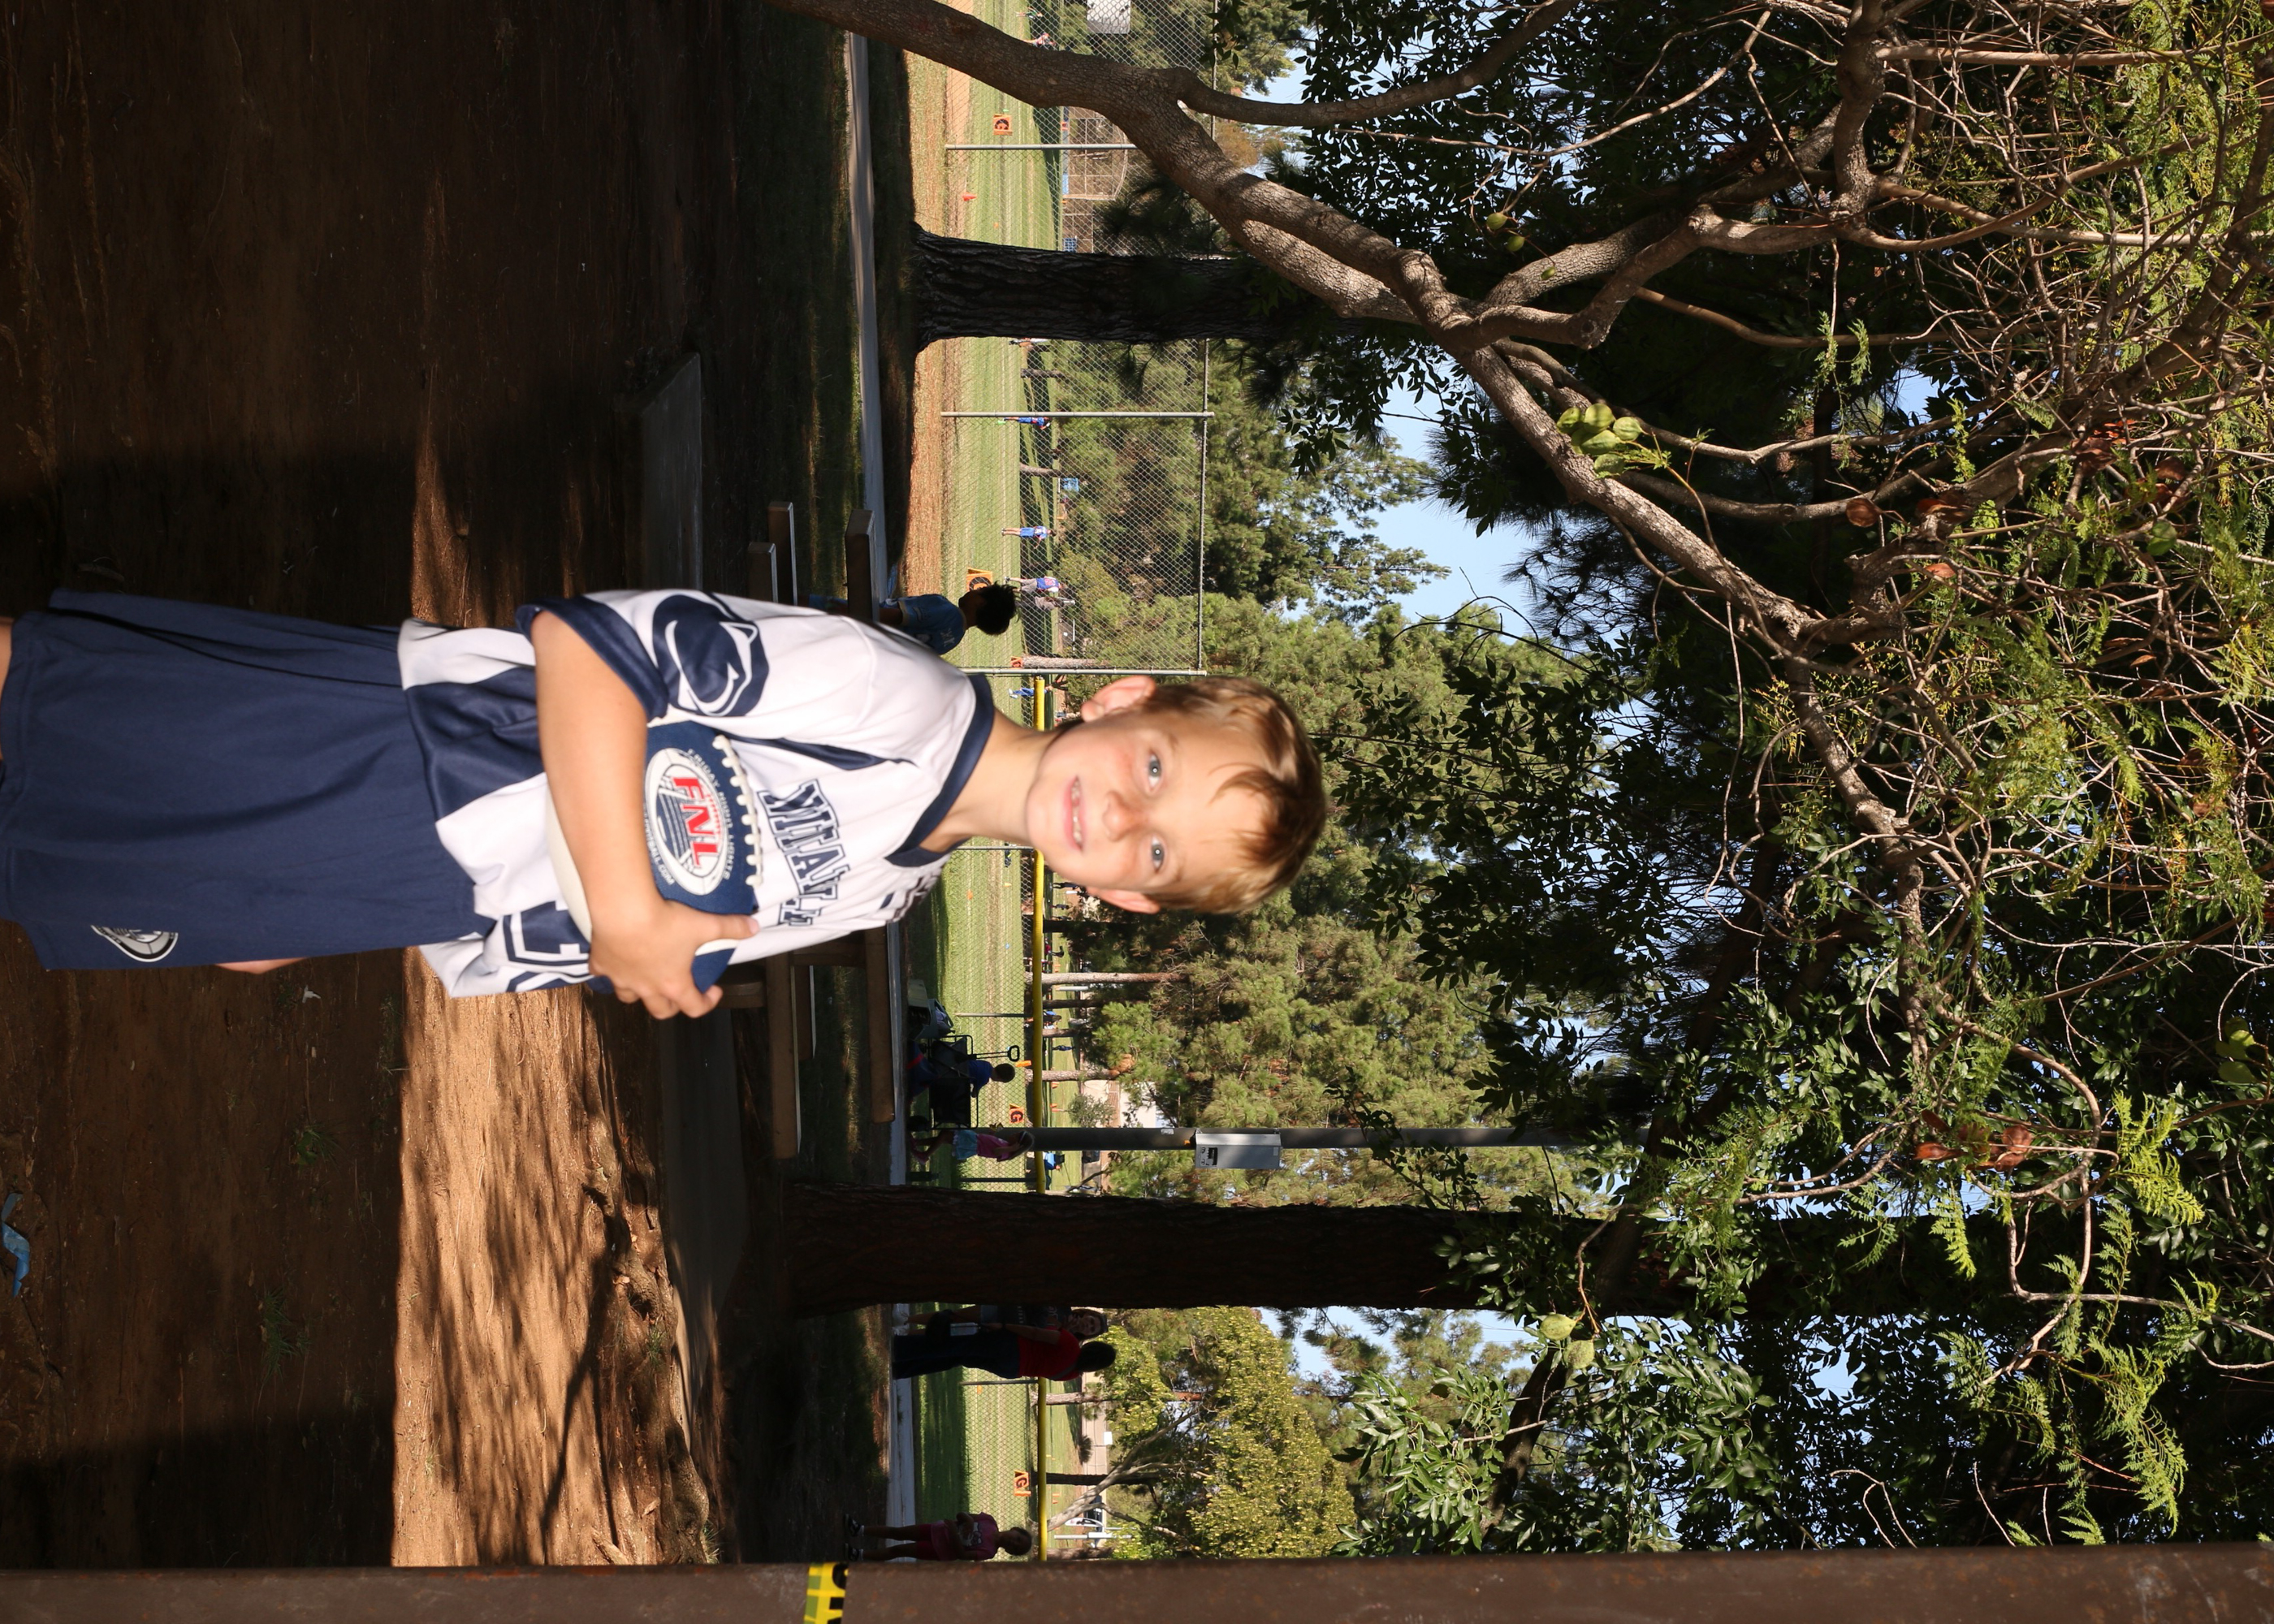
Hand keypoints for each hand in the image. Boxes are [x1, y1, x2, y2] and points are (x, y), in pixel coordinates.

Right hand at [588, 896, 755, 1019]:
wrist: (623, 911)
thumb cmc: (665, 922)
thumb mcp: (704, 924)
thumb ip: (731, 927)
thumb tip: (754, 927)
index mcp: (674, 983)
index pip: (694, 1007)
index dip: (707, 1003)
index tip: (714, 991)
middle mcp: (647, 988)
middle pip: (660, 1010)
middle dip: (672, 1006)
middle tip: (679, 992)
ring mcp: (621, 979)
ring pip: (629, 997)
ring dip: (639, 994)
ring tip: (646, 981)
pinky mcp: (600, 964)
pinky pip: (603, 975)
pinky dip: (609, 972)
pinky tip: (613, 962)